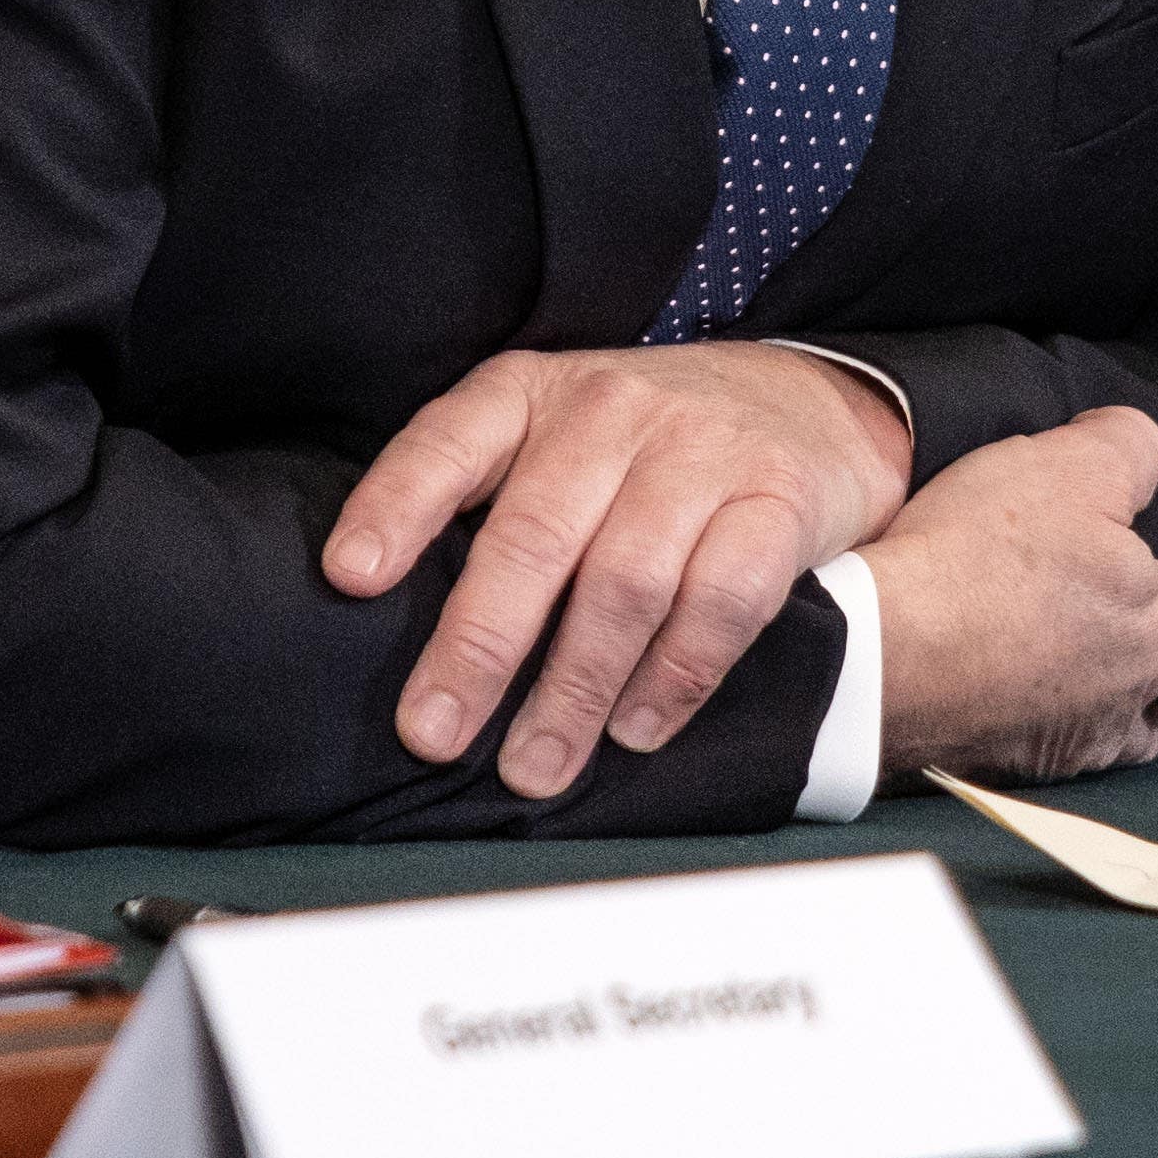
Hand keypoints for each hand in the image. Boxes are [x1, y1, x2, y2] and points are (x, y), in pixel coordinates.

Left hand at [323, 343, 912, 796]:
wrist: (805, 405)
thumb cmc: (646, 450)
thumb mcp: (554, 439)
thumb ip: (487, 509)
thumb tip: (400, 638)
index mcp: (532, 393)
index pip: (450, 440)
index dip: (396, 507)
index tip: (351, 578)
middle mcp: (612, 409)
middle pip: (534, 535)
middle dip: (478, 647)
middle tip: (434, 734)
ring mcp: (702, 451)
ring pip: (624, 582)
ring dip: (574, 688)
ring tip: (537, 765)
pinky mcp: (777, 500)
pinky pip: (722, 601)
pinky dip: (675, 677)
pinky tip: (638, 728)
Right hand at [863, 407, 1157, 786]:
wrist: (868, 659)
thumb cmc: (984, 565)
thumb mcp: (1070, 467)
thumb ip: (1126, 450)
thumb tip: (1141, 449)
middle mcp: (1115, 711)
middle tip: (1144, 647)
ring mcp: (1045, 749)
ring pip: (1092, 729)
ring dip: (1082, 696)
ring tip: (1051, 652)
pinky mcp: (976, 763)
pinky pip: (1014, 735)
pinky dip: (1009, 704)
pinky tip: (975, 668)